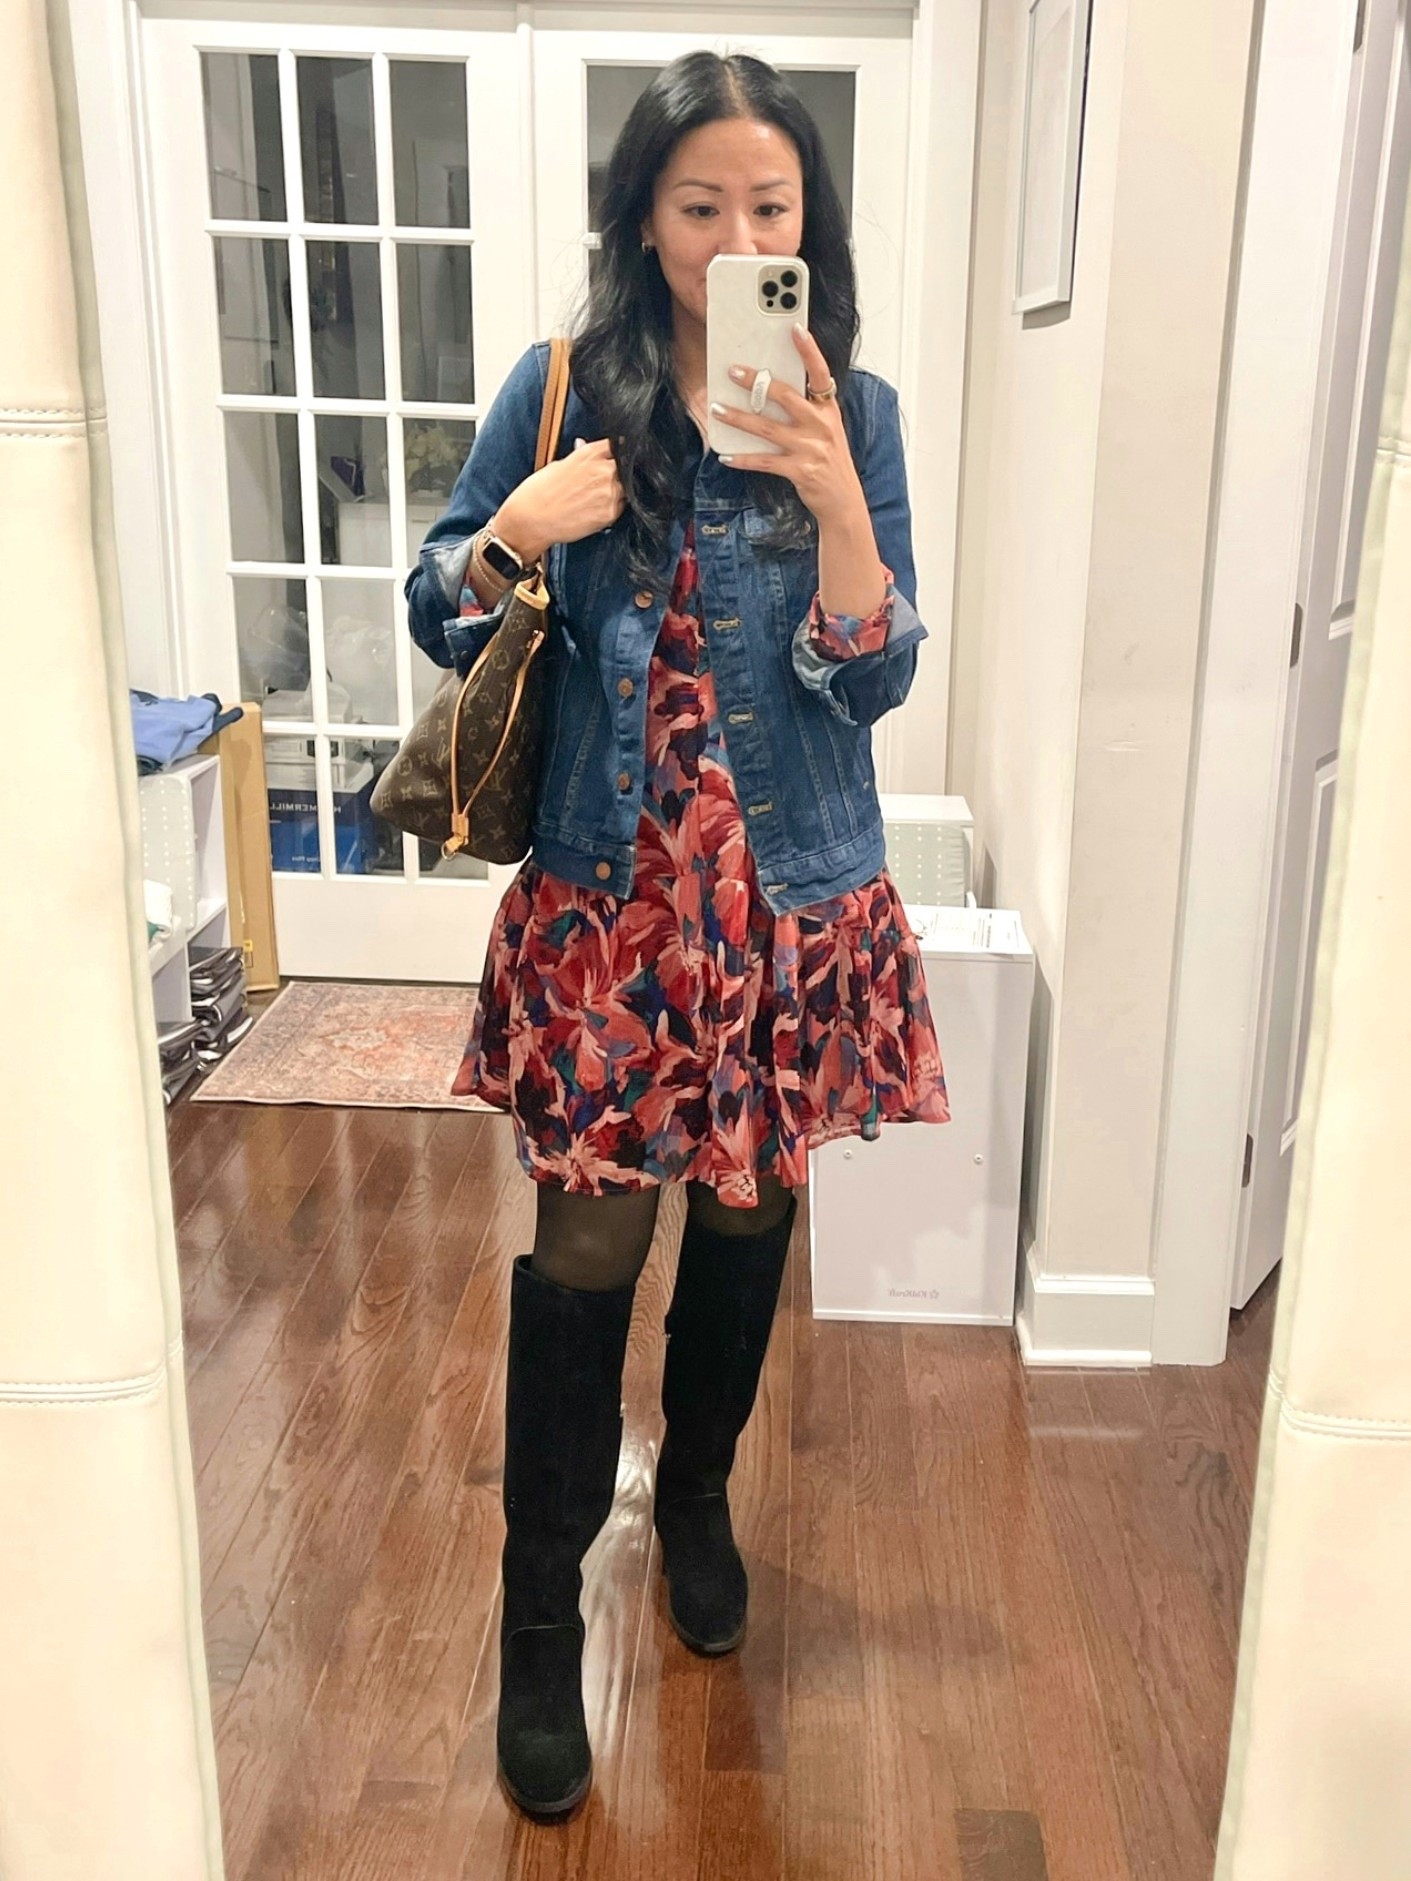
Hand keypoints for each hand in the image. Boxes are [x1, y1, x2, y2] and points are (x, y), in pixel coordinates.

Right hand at [494, 437, 624, 561]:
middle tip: (602, 483)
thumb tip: (584, 446)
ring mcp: (609, 492)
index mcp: (590, 453)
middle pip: (625, 468)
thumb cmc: (539, 492)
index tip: (617, 458)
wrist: (532, 518)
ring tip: (595, 499)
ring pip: (626, 489)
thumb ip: (580, 457)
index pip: (618, 445)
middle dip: (618, 473)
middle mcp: (604, 470)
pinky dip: (612, 509)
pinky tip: (594, 510)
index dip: (618, 452)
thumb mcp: (559, 464)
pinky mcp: (610, 513)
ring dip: (618, 492)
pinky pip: (620, 508)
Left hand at [710, 325, 863, 524]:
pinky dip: (743, 458)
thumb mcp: (826, 430)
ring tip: (717, 408)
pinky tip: (725, 455)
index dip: (809, 351)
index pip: (820, 373)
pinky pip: (765, 462)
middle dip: (756, 382)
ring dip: (739, 418)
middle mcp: (821, 426)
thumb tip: (770, 390)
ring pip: (767, 428)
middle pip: (786, 396)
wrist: (843, 501)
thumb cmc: (829, 462)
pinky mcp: (800, 471)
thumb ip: (806, 410)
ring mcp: (811, 449)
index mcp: (828, 410)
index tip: (795, 329)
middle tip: (733, 371)